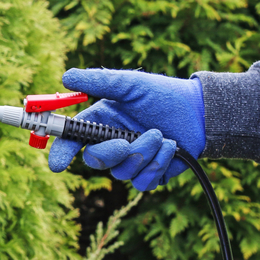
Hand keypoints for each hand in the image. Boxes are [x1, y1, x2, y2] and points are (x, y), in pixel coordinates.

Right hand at [48, 69, 206, 190]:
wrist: (201, 112)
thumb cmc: (164, 95)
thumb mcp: (130, 84)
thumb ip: (98, 81)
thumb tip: (67, 75)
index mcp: (101, 123)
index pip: (73, 142)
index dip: (61, 154)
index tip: (58, 164)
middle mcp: (112, 145)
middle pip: (94, 161)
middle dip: (110, 153)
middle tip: (126, 141)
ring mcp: (130, 163)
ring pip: (122, 173)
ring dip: (144, 153)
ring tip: (162, 135)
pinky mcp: (149, 175)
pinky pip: (143, 183)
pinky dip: (158, 164)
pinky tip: (171, 148)